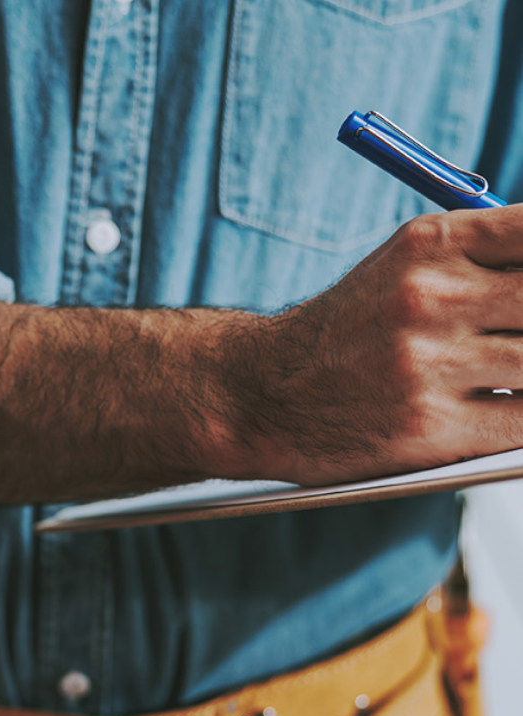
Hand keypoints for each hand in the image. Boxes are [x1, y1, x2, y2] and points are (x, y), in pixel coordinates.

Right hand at [244, 205, 522, 485]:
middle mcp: (430, 296)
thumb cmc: (347, 333)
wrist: (265, 395)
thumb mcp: (406, 266)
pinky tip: (510, 409)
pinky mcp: (428, 426)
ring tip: (510, 371)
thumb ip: (486, 259)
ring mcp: (428, 364)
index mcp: (432, 243)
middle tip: (521, 338)